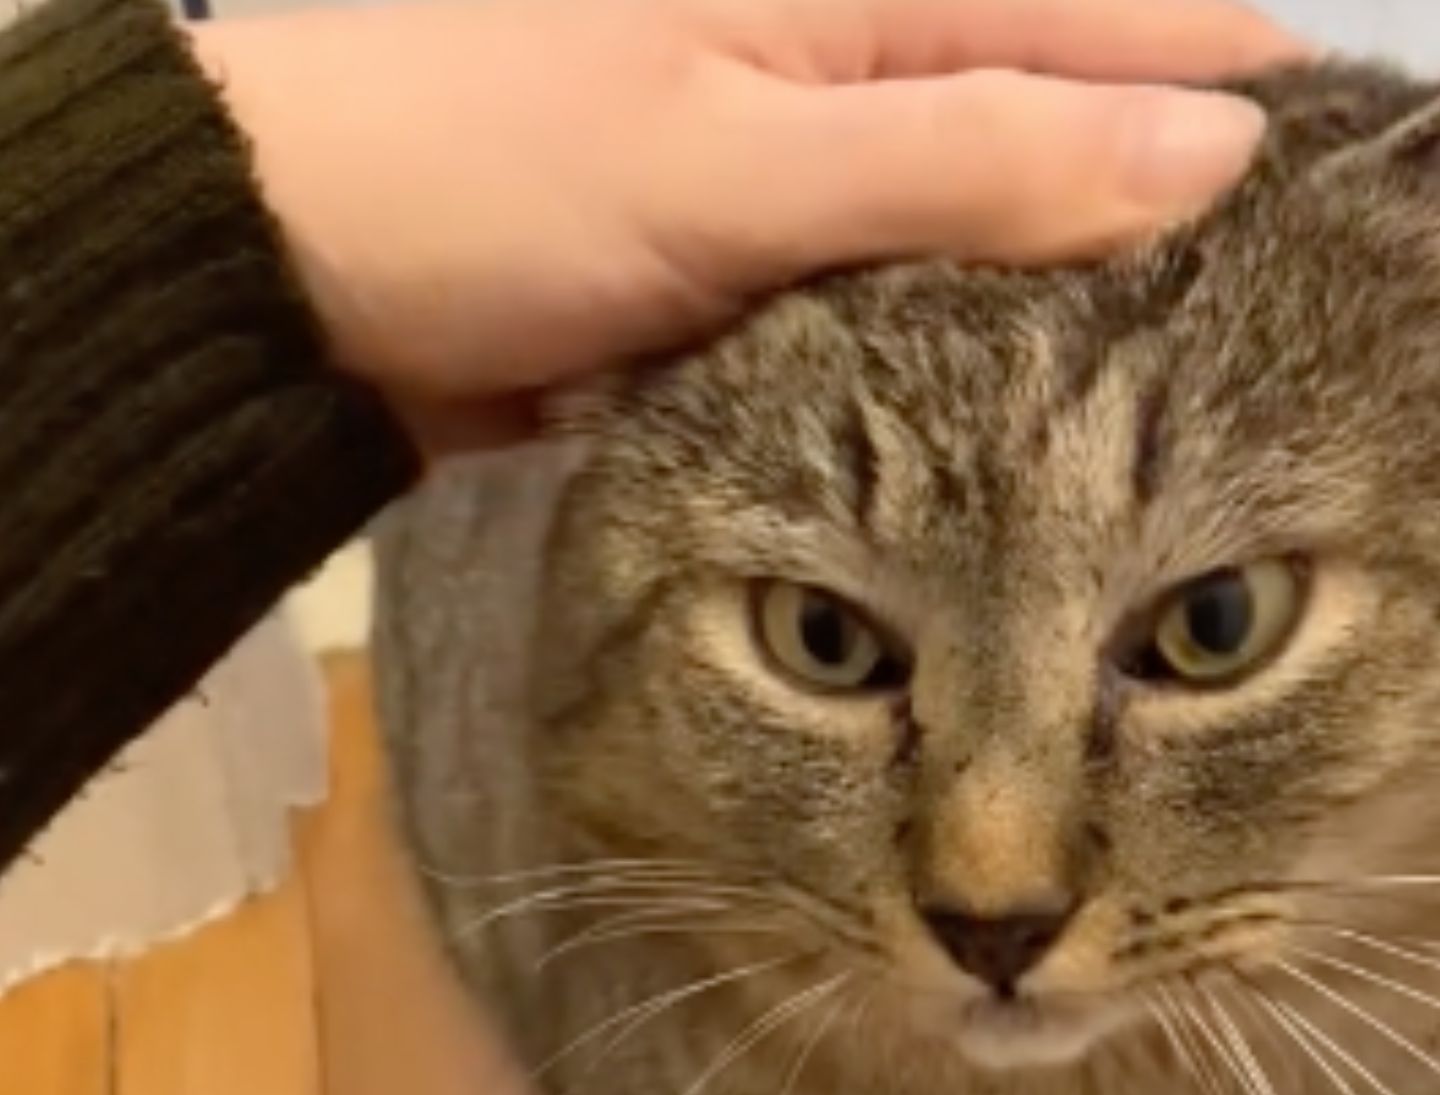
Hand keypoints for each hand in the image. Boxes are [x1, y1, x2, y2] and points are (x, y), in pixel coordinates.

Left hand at [193, 0, 1302, 449]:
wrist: (303, 280)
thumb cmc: (496, 182)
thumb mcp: (741, 160)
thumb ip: (970, 153)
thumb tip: (1213, 148)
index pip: (1119, 24)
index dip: (1244, 98)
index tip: (1357, 196)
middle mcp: (854, 67)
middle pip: (1062, 131)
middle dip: (1166, 224)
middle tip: (1287, 341)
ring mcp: (802, 180)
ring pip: (979, 240)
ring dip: (1061, 314)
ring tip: (1188, 408)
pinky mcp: (753, 281)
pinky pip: (887, 318)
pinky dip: (942, 369)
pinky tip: (1011, 434)